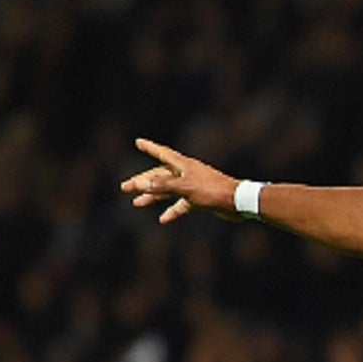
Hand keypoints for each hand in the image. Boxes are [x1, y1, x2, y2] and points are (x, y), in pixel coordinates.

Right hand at [120, 138, 239, 223]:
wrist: (237, 202)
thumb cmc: (212, 191)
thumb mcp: (184, 188)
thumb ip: (163, 186)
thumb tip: (141, 184)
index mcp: (183, 165)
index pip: (162, 153)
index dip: (150, 147)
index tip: (138, 142)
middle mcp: (186, 173)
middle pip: (159, 176)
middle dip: (143, 181)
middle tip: (125, 187)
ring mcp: (192, 186)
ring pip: (168, 191)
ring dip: (153, 197)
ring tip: (137, 203)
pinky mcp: (199, 200)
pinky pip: (181, 205)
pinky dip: (172, 211)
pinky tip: (163, 219)